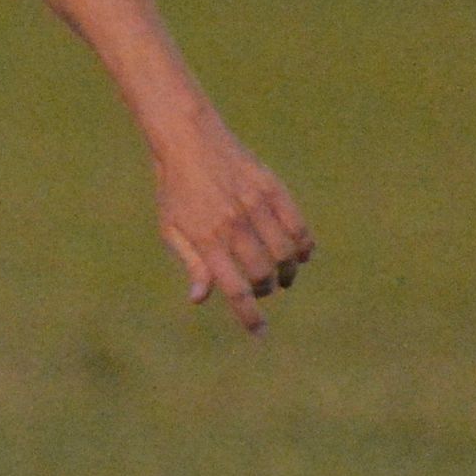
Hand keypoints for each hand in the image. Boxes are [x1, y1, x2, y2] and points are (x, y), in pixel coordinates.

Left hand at [153, 121, 312, 334]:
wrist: (189, 140)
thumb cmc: (176, 190)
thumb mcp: (171, 229)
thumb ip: (191, 263)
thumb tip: (200, 298)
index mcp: (206, 240)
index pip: (234, 290)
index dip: (249, 317)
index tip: (260, 334)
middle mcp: (233, 225)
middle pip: (263, 273)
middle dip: (266, 290)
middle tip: (263, 289)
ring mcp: (255, 206)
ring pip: (285, 253)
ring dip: (287, 272)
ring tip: (281, 275)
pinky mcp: (272, 189)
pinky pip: (298, 226)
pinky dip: (303, 246)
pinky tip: (299, 254)